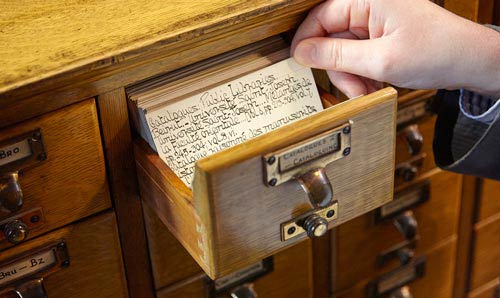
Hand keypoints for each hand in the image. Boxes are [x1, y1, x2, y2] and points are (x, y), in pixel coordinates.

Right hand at [292, 0, 499, 97]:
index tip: (299, 64)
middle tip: (352, 89)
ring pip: (344, 51)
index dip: (307, 42)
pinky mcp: (380, 35)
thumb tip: (301, 52)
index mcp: (368, 0)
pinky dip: (362, 73)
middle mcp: (370, 6)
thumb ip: (336, 56)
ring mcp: (376, 21)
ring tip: (369, 89)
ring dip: (352, 75)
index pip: (321, 16)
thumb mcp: (381, 60)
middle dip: (339, 68)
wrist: (471, 62)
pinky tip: (375, 84)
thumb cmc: (437, 52)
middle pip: (332, 38)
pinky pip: (358, 55)